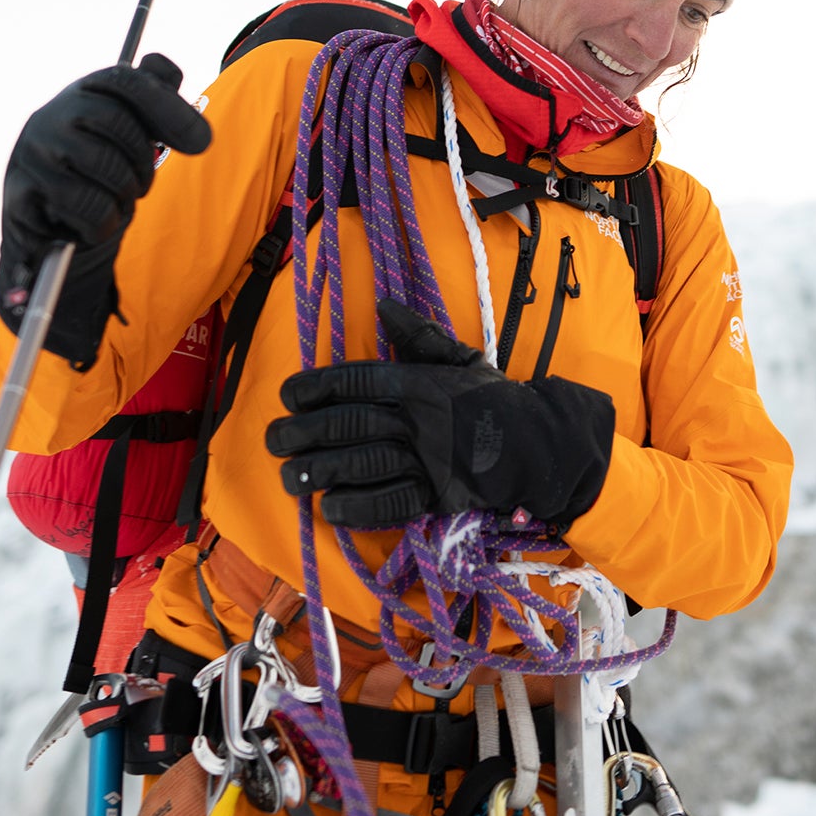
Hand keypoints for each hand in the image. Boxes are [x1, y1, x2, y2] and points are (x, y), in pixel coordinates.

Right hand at [0, 52, 209, 366]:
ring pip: (105, 166)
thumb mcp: (133, 131)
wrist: (49, 226)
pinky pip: (86, 206)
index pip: (127, 80)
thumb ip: (157, 95)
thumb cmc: (100, 169)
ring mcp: (32, 152)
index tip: (202, 142)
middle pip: (118, 122)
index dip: (168, 106)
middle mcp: (52, 115)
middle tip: (142, 184)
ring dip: (125, 194)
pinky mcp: (21, 192)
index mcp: (84, 94)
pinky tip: (93, 223)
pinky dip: (102, 222)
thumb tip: (164, 68)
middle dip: (143, 160)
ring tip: (116, 201)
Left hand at [266, 299, 613, 530]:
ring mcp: (429, 459)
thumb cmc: (496, 401)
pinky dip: (357, 507)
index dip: (318, 387)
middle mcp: (421, 418)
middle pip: (352, 422)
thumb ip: (420, 336)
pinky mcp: (439, 496)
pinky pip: (391, 503)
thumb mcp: (462, 359)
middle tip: (273, 439)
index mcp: (422, 381)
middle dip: (305, 432)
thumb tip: (385, 307)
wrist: (541, 445)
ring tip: (289, 477)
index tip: (288, 395)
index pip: (359, 379)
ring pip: (363, 462)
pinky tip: (329, 508)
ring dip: (321, 470)